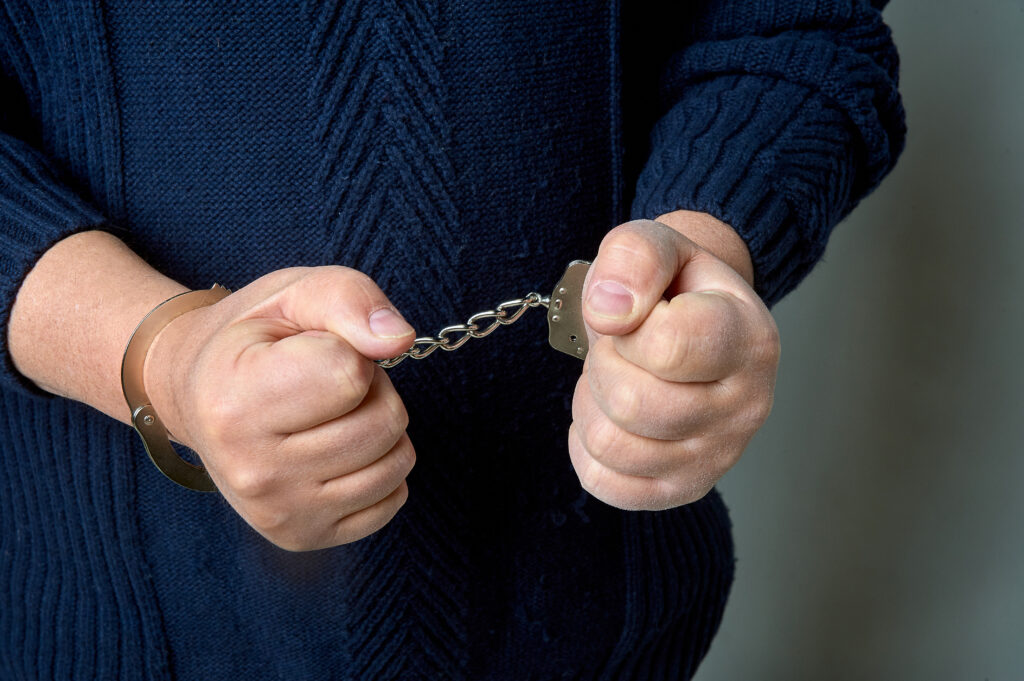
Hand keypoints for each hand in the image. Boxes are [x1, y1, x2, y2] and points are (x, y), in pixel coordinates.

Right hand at [143, 267, 416, 550]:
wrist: (198, 395)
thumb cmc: (254, 340)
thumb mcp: (294, 294)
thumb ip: (349, 301)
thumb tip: (397, 339)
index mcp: (235, 402)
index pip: (349, 374)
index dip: (349, 351)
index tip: (313, 351)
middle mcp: (252, 471)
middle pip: (382, 423)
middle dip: (371, 390)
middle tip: (328, 383)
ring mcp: (278, 512)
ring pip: (395, 463)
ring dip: (378, 427)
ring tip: (331, 413)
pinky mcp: (304, 536)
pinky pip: (392, 500)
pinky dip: (379, 468)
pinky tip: (338, 450)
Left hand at [568, 218, 779, 510]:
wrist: (693, 320)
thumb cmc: (672, 286)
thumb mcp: (657, 246)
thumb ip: (635, 257)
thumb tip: (609, 311)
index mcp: (748, 338)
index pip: (666, 346)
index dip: (624, 323)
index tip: (632, 311)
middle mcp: (747, 405)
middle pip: (631, 404)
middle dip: (603, 364)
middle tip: (620, 345)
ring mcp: (718, 455)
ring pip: (611, 445)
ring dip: (592, 403)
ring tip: (619, 375)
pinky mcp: (684, 487)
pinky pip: (603, 481)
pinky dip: (588, 445)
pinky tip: (613, 415)